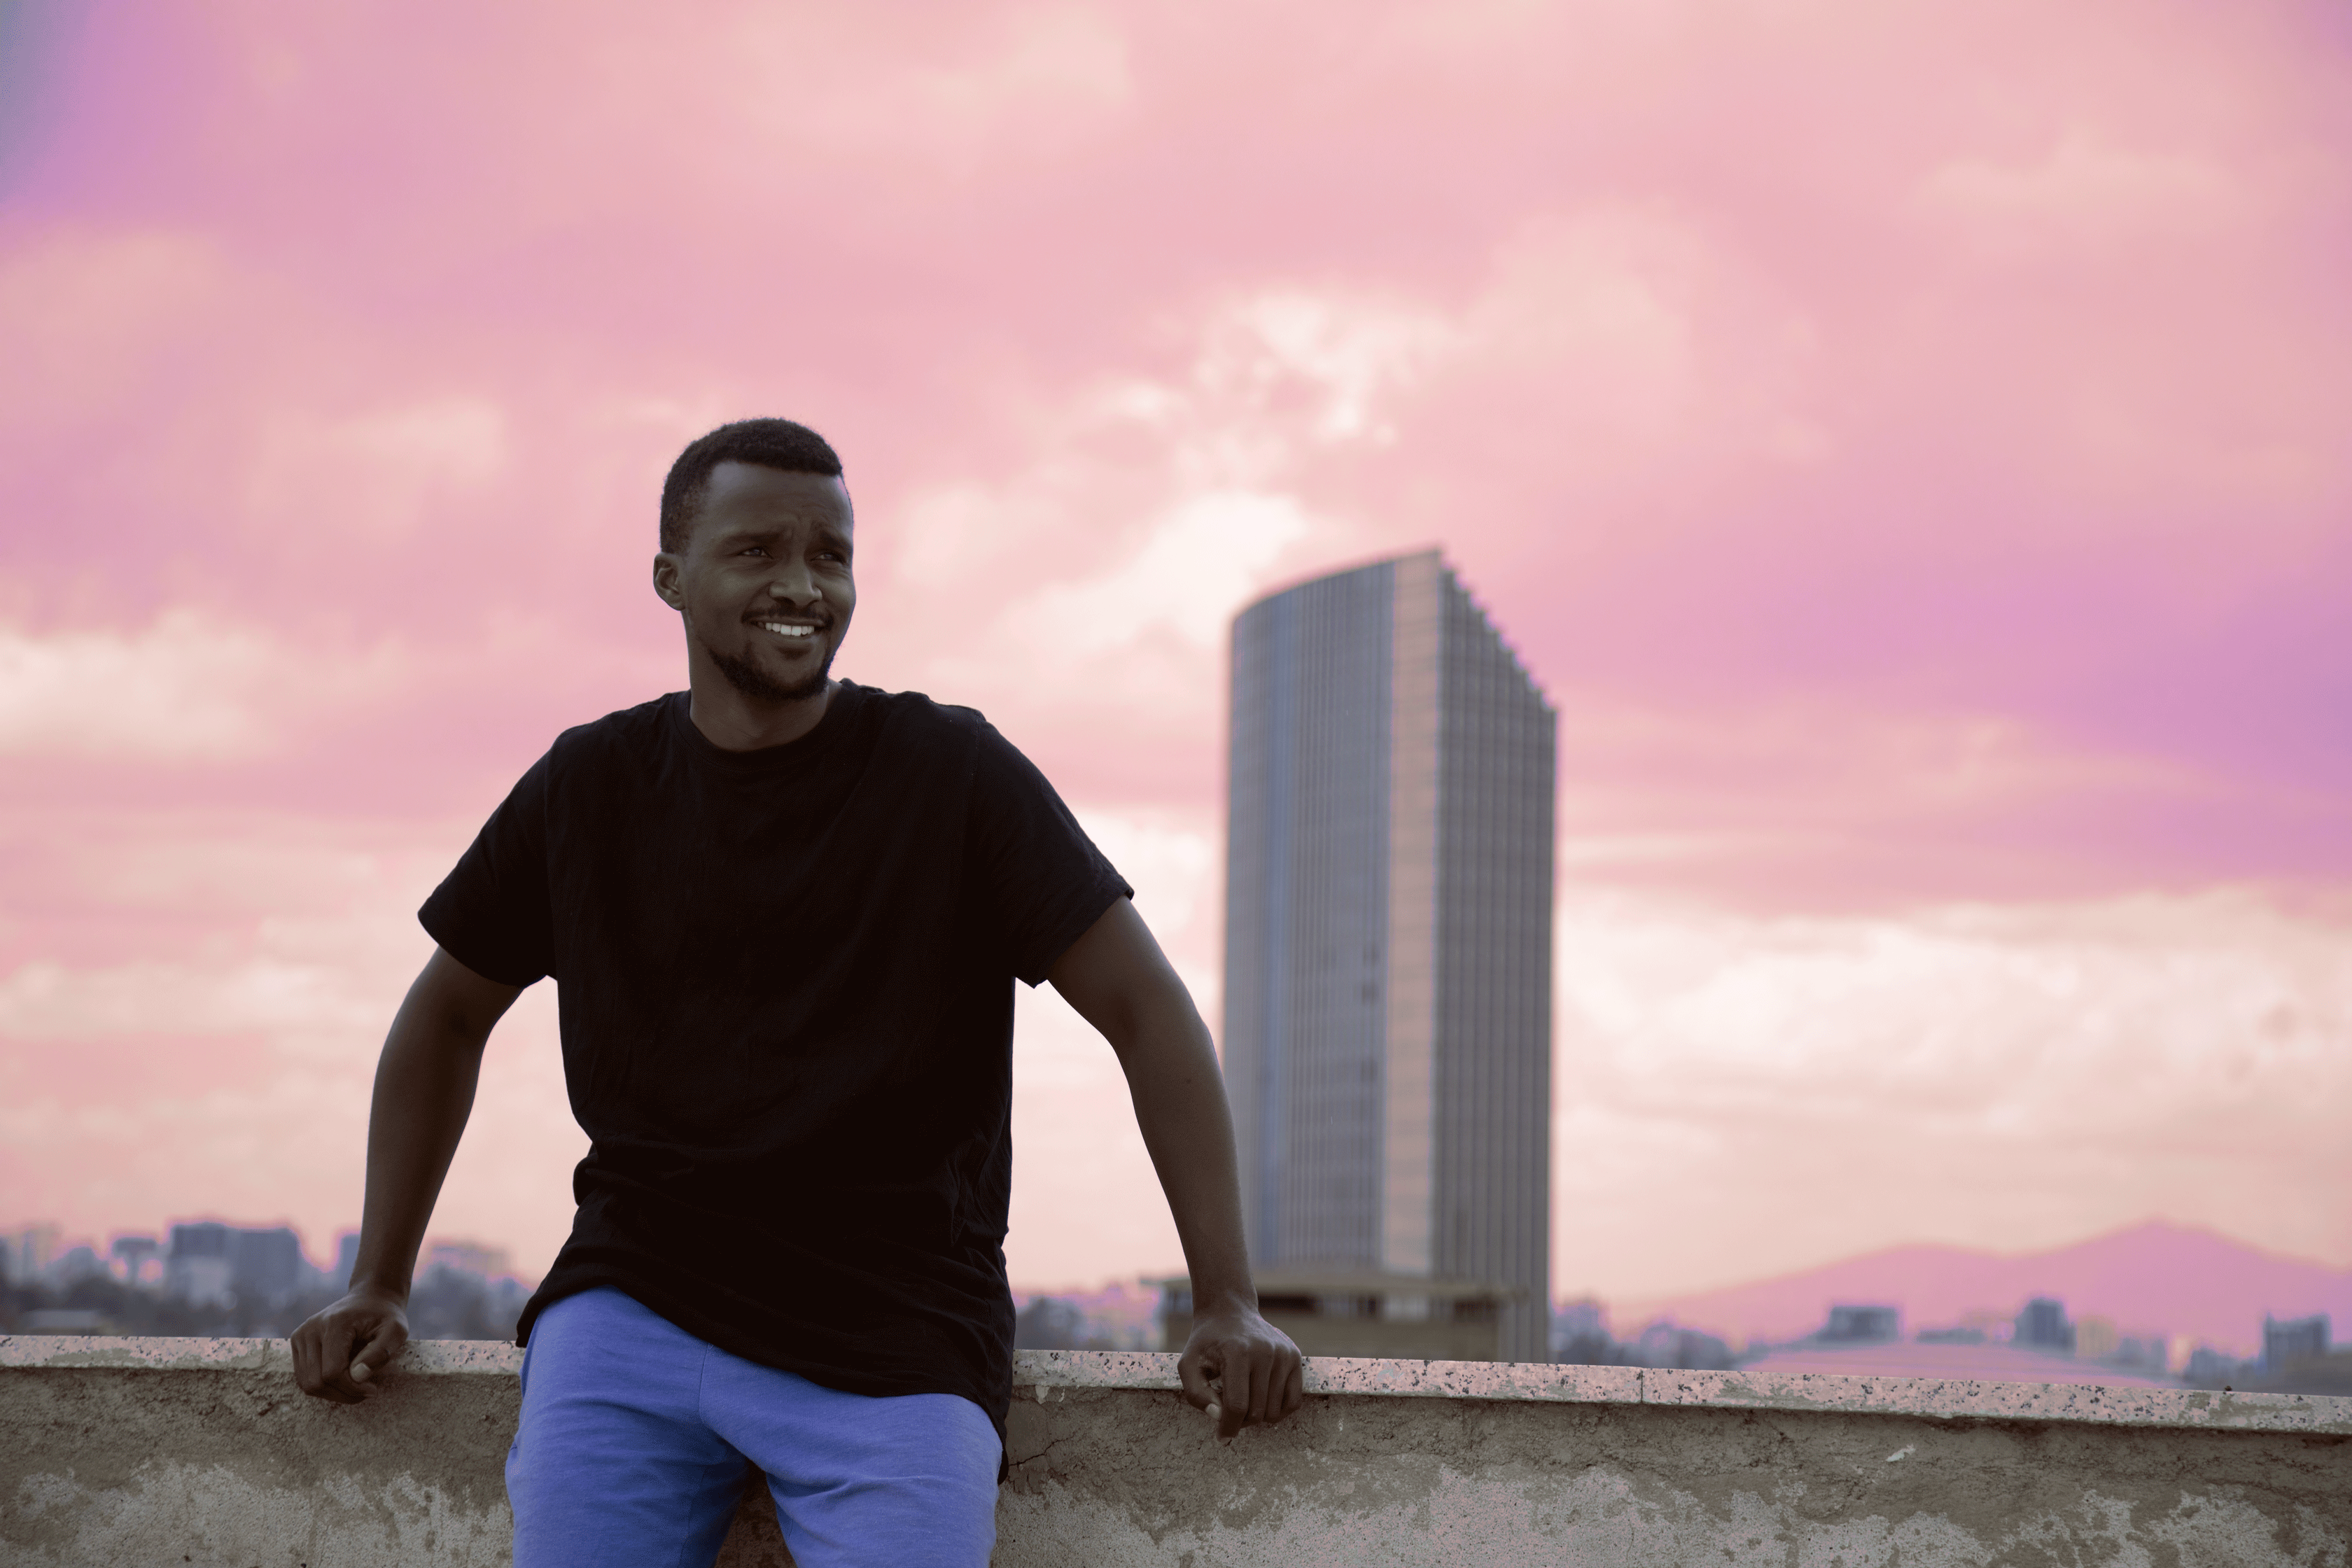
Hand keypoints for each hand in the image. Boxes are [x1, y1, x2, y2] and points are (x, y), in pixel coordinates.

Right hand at [291, 1290, 410, 1404]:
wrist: (370, 1297)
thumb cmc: (385, 1314)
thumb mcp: (397, 1330)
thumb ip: (380, 1352)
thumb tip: (357, 1376)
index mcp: (334, 1323)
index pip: (332, 1372)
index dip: (352, 1388)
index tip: (372, 1389)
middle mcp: (311, 1329)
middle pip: (315, 1382)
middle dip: (342, 1394)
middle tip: (365, 1391)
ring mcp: (301, 1335)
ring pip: (306, 1383)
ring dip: (332, 1392)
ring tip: (356, 1386)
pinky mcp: (298, 1342)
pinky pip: (304, 1376)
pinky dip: (323, 1385)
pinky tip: (344, 1378)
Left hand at [1178, 1305, 1303, 1440]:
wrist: (1230, 1313)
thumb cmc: (1207, 1343)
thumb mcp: (1188, 1364)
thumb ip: (1196, 1393)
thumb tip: (1218, 1416)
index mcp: (1237, 1352)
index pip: (1237, 1405)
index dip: (1228, 1427)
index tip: (1221, 1437)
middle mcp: (1265, 1352)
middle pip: (1257, 1412)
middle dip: (1240, 1422)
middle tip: (1228, 1414)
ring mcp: (1283, 1354)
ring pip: (1275, 1411)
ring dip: (1258, 1417)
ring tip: (1243, 1403)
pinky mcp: (1295, 1357)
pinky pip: (1294, 1401)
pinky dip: (1278, 1411)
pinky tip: (1262, 1403)